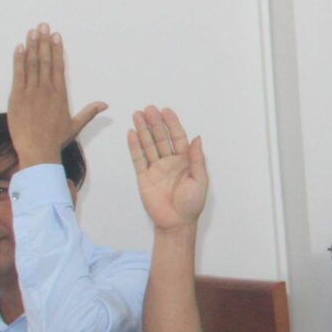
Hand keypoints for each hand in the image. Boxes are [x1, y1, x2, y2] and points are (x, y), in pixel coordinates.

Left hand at [7, 25, 104, 169]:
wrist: (38, 150)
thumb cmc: (56, 140)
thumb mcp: (75, 125)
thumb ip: (89, 112)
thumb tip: (105, 104)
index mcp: (60, 94)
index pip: (58, 66)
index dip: (57, 49)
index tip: (56, 36)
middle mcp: (46, 89)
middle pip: (45, 60)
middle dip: (44, 41)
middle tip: (43, 26)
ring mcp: (31, 92)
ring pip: (32, 64)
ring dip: (32, 46)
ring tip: (32, 31)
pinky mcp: (17, 97)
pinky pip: (18, 74)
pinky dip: (18, 60)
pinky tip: (19, 47)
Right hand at [126, 108, 208, 231]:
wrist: (176, 223)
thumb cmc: (191, 204)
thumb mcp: (199, 180)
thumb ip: (197, 159)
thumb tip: (197, 138)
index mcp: (185, 161)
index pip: (178, 137)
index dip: (172, 124)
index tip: (166, 111)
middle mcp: (170, 161)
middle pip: (161, 138)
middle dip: (155, 123)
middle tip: (148, 108)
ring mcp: (156, 168)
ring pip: (148, 145)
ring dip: (143, 130)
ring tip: (137, 115)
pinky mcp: (144, 177)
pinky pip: (138, 159)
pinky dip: (134, 147)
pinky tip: (131, 134)